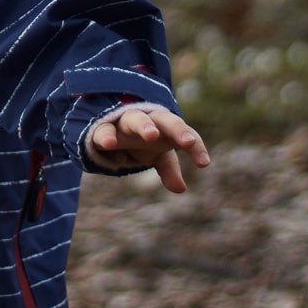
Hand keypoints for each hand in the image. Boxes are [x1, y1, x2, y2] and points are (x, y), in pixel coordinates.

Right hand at [88, 106, 210, 191]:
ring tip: (152, 135)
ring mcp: (125, 122)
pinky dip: (108, 135)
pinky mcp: (104, 128)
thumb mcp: (156, 155)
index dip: (195, 147)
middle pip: (165, 120)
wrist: (108, 125)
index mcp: (164, 126)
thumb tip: (181, 188)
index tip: (204, 163)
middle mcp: (148, 120)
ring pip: (136, 119)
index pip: (184, 133)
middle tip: (188, 141)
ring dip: (144, 125)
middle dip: (177, 129)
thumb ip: (169, 169)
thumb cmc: (140, 140)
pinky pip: (105, 129)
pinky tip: (111, 144)